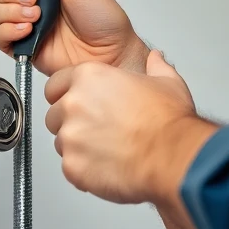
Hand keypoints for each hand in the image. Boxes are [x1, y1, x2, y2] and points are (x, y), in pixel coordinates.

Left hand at [43, 50, 218, 205]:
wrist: (173, 158)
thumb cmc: (168, 123)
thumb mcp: (167, 81)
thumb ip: (155, 66)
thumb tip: (155, 59)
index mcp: (89, 78)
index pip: (56, 84)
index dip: (69, 94)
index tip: (82, 104)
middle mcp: (73, 104)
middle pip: (55, 114)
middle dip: (72, 122)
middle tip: (99, 129)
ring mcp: (70, 136)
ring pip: (61, 142)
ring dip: (78, 146)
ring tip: (107, 149)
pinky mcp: (72, 166)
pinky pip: (70, 167)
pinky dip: (85, 169)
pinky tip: (108, 165)